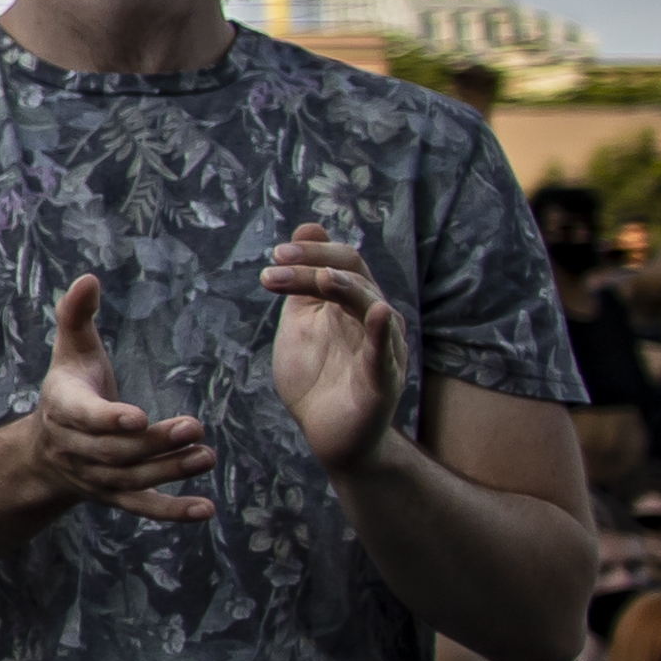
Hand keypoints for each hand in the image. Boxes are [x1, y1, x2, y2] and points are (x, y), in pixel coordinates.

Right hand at [29, 275, 216, 523]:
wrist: (45, 450)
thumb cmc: (70, 388)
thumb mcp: (70, 350)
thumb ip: (77, 315)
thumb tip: (88, 278)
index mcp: (63, 407)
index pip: (84, 417)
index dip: (108, 419)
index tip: (138, 417)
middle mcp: (75, 447)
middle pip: (115, 451)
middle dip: (155, 443)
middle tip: (195, 428)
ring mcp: (94, 476)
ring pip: (131, 479)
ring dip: (169, 471)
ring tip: (206, 456)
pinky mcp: (113, 496)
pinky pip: (141, 508)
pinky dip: (172, 513)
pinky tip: (206, 511)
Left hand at [262, 225, 406, 482]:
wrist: (327, 434)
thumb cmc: (316, 376)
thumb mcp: (302, 321)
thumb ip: (302, 281)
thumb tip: (307, 226)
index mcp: (352, 304)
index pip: (340, 263)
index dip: (310, 254)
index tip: (273, 256)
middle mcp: (374, 320)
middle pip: (354, 276)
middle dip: (315, 265)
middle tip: (276, 262)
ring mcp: (382, 348)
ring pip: (373, 306)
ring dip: (345, 289)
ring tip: (320, 278)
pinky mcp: (383, 381)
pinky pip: (386, 353)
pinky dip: (383, 332)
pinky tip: (380, 313)